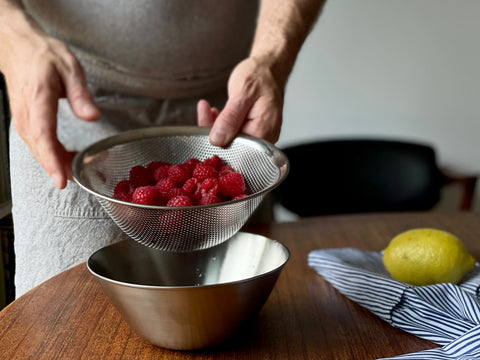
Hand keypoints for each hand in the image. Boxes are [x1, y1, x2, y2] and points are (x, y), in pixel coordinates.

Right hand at [3, 31, 100, 188]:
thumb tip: (94, 117)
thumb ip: (81, 94)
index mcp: (38, 97)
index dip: (52, 160)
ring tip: (76, 172)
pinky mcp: (25, 119)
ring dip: (54, 163)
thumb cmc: (44, 55)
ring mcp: (23, 116)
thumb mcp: (70, 67)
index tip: (62, 178)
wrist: (17, 45)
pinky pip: (36, 142)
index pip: (43, 134)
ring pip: (36, 147)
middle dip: (57, 168)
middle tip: (77, 181)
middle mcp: (26, 111)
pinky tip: (67, 158)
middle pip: (39, 147)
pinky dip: (51, 154)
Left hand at [197, 57, 282, 146]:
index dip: (217, 137)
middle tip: (204, 110)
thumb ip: (231, 118)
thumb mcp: (243, 92)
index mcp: (263, 131)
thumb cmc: (261, 76)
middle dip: (213, 129)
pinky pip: (233, 133)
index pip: (235, 145)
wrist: (269, 68)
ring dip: (215, 125)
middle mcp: (263, 137)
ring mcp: (258, 135)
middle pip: (231, 144)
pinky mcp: (252, 131)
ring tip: (208, 109)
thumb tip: (218, 138)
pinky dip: (222, 124)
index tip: (206, 119)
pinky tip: (217, 113)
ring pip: (229, 139)